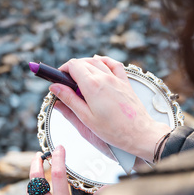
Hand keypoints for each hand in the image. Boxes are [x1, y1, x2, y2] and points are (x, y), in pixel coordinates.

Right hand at [49, 55, 170, 161]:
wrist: (139, 133)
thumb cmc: (113, 130)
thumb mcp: (86, 118)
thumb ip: (70, 100)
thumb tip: (55, 88)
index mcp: (92, 86)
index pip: (73, 65)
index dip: (62, 70)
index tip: (58, 79)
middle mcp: (104, 77)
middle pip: (83, 62)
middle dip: (72, 69)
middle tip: (66, 84)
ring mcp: (116, 78)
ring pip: (96, 61)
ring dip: (85, 65)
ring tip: (79, 78)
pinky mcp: (125, 82)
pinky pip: (113, 64)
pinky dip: (103, 61)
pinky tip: (99, 64)